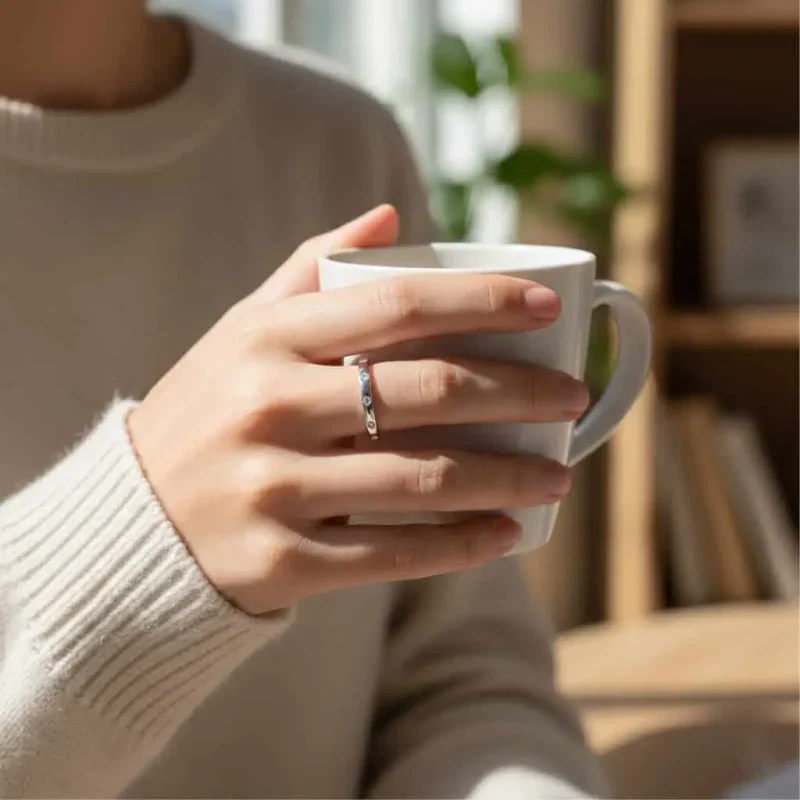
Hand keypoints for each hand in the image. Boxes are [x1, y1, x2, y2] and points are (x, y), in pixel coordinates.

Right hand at [128, 206, 588, 614]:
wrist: (132, 519)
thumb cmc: (207, 410)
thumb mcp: (242, 330)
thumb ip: (310, 270)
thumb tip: (390, 215)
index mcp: (267, 340)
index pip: (395, 305)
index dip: (480, 301)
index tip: (545, 305)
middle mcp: (269, 407)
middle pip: (424, 392)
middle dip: (517, 393)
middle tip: (573, 399)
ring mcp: (274, 488)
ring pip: (419, 479)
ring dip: (506, 477)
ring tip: (558, 475)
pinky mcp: (281, 560)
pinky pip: (391, 554)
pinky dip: (459, 545)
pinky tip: (505, 533)